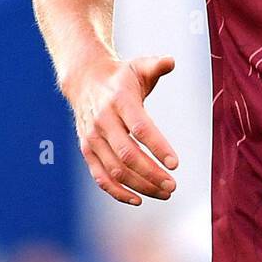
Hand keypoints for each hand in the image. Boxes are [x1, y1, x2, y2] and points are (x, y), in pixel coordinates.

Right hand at [67, 55, 179, 204]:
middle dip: (151, 173)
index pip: (140, 128)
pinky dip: (117, 192)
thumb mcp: (138, 66)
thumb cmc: (121, 76)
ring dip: (140, 186)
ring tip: (164, 193)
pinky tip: (138, 200)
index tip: (175, 164)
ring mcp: (92, 138)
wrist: (85, 80)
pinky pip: (100, 177)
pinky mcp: (87, 150)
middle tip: (173, 186)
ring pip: (115, 170)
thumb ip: (156, 65)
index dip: (158, 147)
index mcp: (120, 100)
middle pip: (128, 155)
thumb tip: (171, 61)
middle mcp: (103, 121)